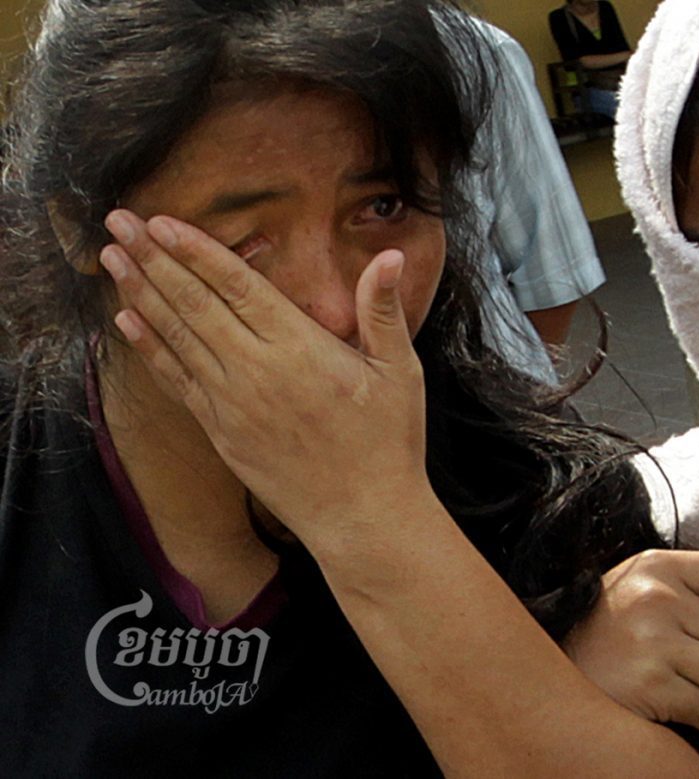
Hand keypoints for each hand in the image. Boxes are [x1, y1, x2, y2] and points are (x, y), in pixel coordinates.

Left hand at [98, 210, 434, 549]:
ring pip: (177, 337)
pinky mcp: (221, 432)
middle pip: (195, 303)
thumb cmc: (388, 442)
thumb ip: (382, 310)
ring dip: (140, 294)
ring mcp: (232, 404)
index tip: (161, 221)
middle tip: (119, 222)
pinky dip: (149, 348)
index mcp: (300, 348)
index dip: (196, 250)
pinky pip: (176, 381)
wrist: (362, 516)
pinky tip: (126, 321)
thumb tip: (387, 255)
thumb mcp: (401, 371)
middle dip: (154, 259)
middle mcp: (256, 371)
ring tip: (111, 258)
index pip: (238, 285)